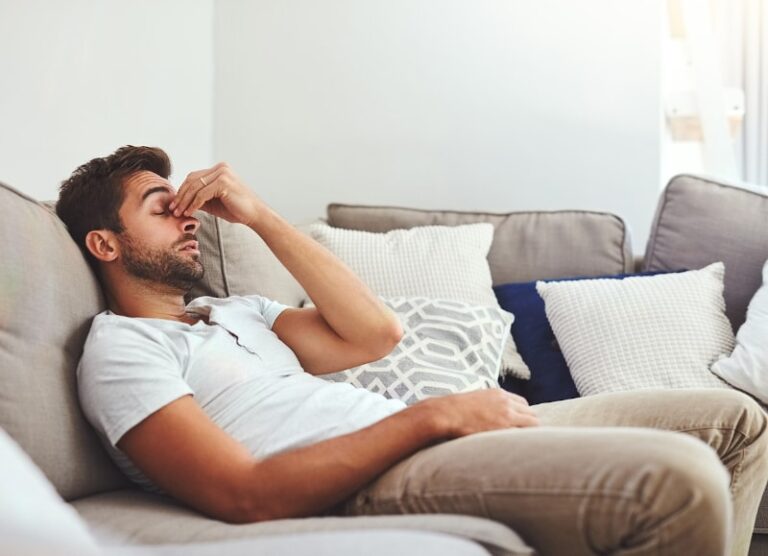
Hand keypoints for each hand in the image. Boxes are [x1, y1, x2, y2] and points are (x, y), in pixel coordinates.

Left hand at [169, 162, 262, 225]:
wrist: (255, 214)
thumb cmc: (237, 209)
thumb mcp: (213, 202)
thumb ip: (199, 198)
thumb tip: (180, 201)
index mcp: (220, 169)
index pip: (194, 177)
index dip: (182, 190)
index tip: (175, 204)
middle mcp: (221, 168)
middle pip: (192, 180)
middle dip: (180, 195)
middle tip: (173, 209)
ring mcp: (222, 173)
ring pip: (195, 187)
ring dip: (184, 201)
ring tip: (178, 213)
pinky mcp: (223, 182)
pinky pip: (202, 194)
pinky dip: (193, 204)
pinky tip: (189, 212)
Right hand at [424, 389, 538, 438]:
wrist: (446, 413)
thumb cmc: (455, 410)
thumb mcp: (476, 399)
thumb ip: (488, 405)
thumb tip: (491, 416)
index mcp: (499, 394)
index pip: (523, 404)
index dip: (523, 415)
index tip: (519, 425)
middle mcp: (506, 402)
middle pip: (532, 414)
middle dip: (530, 426)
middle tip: (524, 438)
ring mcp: (506, 415)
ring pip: (533, 424)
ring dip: (529, 434)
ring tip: (524, 446)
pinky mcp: (503, 428)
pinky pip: (523, 434)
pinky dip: (523, 441)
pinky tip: (519, 449)